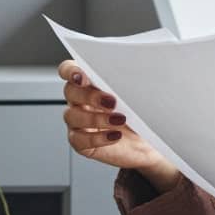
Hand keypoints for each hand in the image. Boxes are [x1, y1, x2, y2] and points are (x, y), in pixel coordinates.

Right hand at [57, 59, 165, 173]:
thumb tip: (128, 76)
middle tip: (112, 101)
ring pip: (72, 116)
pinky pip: (79, 140)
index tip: (81, 77)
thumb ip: (125, 84)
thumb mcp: (135, 96)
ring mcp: (78, 123)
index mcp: (90, 84)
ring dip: (95, 118)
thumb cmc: (139, 116)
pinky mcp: (81, 143)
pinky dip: (97, 138)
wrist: (146, 143)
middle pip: (70, 91)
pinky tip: (114, 135)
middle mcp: (80, 101)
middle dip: (89, 95)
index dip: (70, 71)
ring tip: (119, 120)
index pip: (69, 70)